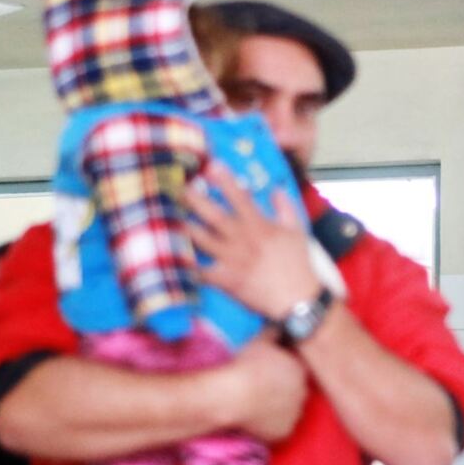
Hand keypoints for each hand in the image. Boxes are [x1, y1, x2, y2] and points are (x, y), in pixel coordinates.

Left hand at [184, 162, 320, 318]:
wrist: (296, 298)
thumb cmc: (298, 265)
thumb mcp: (297, 230)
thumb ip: (285, 206)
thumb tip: (276, 189)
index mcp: (259, 225)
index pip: (239, 197)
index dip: (224, 180)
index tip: (211, 166)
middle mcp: (242, 239)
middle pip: (212, 214)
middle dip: (194, 199)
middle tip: (178, 187)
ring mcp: (231, 259)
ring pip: (201, 239)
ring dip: (183, 226)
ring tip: (165, 215)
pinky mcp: (226, 279)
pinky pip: (200, 272)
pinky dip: (185, 265)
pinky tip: (169, 257)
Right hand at [225, 337, 306, 441]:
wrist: (233, 395)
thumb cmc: (245, 365)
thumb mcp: (260, 340)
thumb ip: (274, 333)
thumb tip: (279, 326)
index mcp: (301, 370)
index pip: (299, 368)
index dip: (286, 369)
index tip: (273, 370)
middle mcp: (303, 393)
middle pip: (297, 390)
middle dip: (285, 388)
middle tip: (264, 386)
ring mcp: (295, 415)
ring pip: (290, 410)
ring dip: (280, 407)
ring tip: (259, 402)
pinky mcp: (284, 432)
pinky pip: (281, 427)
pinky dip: (272, 424)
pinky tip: (258, 416)